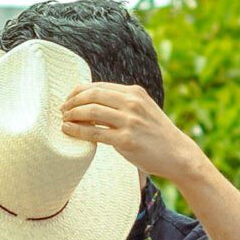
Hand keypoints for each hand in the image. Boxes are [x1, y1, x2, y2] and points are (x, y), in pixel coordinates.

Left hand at [59, 83, 207, 183]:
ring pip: (91, 111)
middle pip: (92, 94)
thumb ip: (123, 104)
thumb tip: (94, 103)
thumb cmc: (156, 135)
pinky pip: (94, 133)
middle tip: (62, 110)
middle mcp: (132, 102)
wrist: (177, 154)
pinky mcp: (126, 140)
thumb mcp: (143, 110)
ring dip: (72, 114)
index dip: (79, 91)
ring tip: (64, 120)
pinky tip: (68, 130)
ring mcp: (129, 121)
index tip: (68, 100)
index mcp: (135, 92)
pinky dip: (77, 130)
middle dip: (72, 101)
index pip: (99, 85)